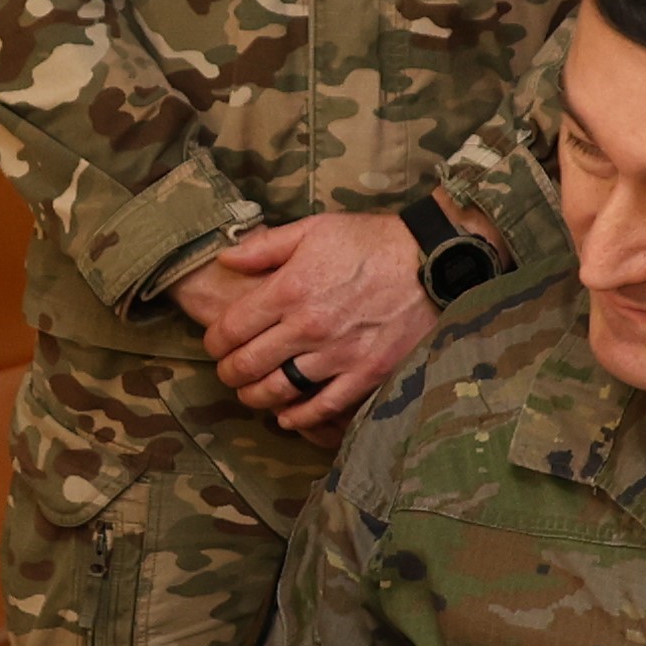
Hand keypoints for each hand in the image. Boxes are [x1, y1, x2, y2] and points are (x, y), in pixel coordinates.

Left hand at [173, 212, 436, 439]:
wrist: (431, 261)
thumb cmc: (371, 241)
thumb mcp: (314, 229)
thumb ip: (264, 247)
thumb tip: (225, 258)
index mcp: (289, 289)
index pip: (230, 329)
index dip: (214, 341)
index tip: (215, 343)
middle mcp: (307, 327)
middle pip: (247, 365)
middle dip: (228, 372)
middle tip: (228, 371)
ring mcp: (337, 355)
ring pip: (279, 390)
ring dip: (256, 396)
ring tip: (252, 392)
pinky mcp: (366, 374)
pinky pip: (323, 407)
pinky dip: (298, 417)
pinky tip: (287, 416)